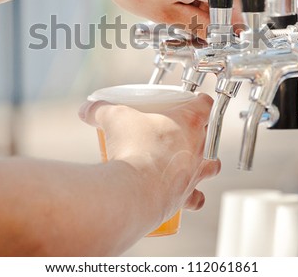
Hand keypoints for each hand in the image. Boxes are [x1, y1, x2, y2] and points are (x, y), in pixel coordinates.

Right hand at [79, 93, 219, 224]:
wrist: (134, 190)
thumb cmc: (133, 149)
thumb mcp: (113, 118)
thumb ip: (100, 110)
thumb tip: (85, 110)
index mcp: (189, 121)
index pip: (206, 104)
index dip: (202, 100)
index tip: (195, 100)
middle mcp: (199, 147)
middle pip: (211, 134)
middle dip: (200, 132)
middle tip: (182, 131)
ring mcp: (195, 172)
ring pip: (211, 166)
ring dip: (204, 164)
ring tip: (189, 162)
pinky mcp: (186, 196)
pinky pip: (197, 198)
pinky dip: (193, 197)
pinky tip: (184, 196)